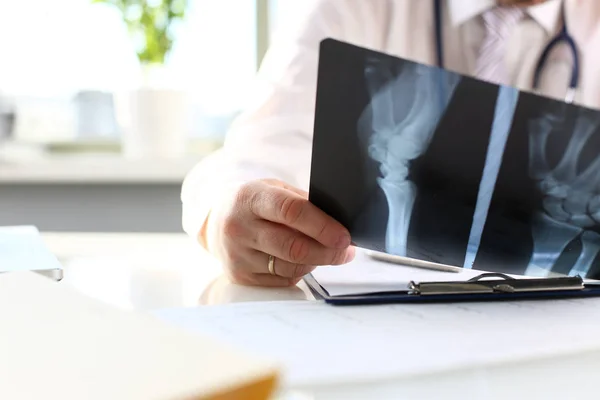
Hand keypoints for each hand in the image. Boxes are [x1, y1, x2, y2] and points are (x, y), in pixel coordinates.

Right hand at [203, 179, 354, 286]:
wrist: (215, 222)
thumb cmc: (254, 203)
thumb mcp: (274, 190)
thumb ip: (302, 203)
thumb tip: (339, 222)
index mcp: (250, 198)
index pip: (291, 212)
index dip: (322, 226)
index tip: (344, 236)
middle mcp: (240, 227)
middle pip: (293, 247)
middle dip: (328, 251)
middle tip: (347, 250)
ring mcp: (238, 255)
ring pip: (290, 266)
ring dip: (317, 262)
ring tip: (329, 253)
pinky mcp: (240, 276)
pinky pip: (282, 279)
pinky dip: (300, 271)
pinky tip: (304, 261)